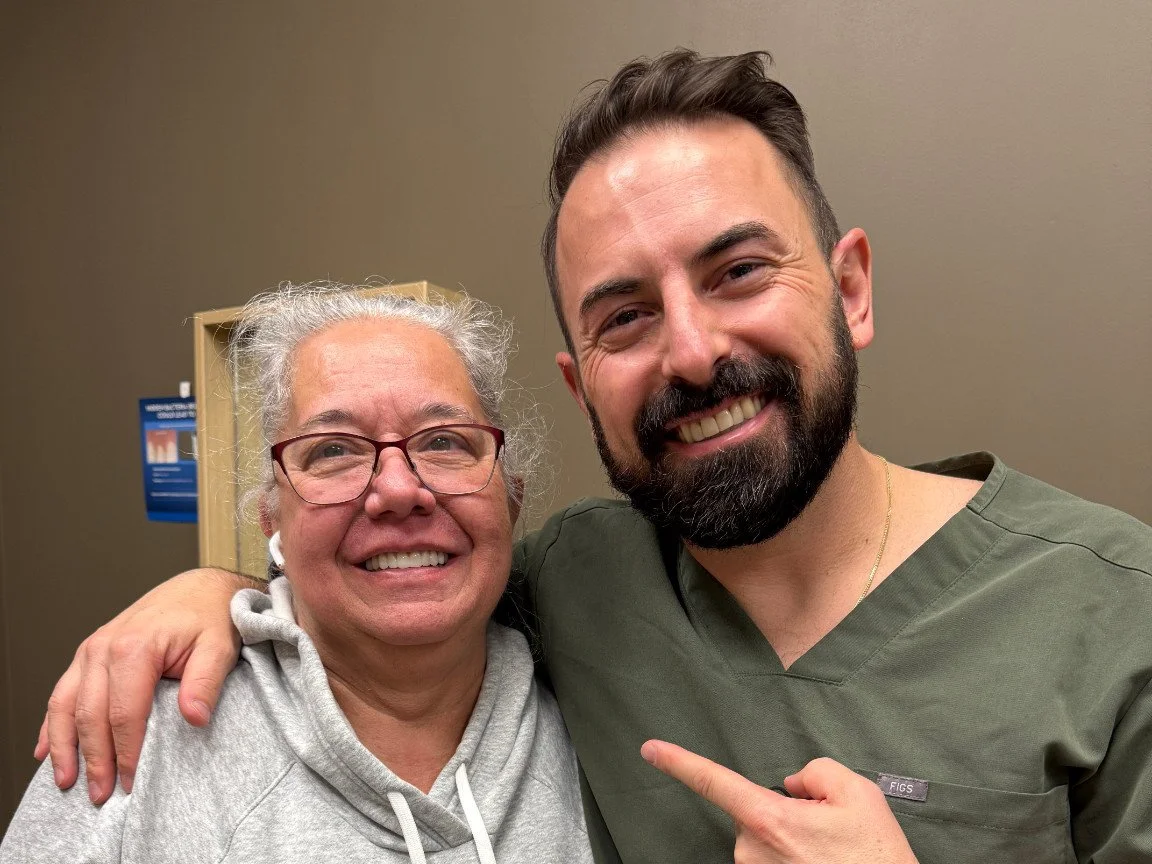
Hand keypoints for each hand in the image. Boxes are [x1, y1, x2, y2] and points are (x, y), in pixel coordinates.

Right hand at [34, 568, 249, 802]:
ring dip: (63, 746)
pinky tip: (45, 748)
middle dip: (93, 759)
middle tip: (99, 795)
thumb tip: (194, 717)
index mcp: (135, 647)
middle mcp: (104, 647)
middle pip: (91, 715)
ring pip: (65, 705)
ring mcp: (92, 649)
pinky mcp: (89, 653)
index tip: (130, 783)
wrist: (200, 588)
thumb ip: (206, 682)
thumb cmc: (210, 616)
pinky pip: (61, 691)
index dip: (125, 752)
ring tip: (67, 780)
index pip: (124, 714)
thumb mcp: (219, 646)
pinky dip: (52, 723)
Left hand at [641, 740, 917, 863]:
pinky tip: (820, 863)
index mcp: (770, 820)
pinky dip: (793, 857)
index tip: (650, 750)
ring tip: (831, 854)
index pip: (714, 781)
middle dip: (786, 812)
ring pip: (765, 838)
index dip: (679, 762)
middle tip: (830, 830)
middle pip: (756, 810)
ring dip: (792, 839)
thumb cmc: (876, 858)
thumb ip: (816, 770)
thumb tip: (793, 783)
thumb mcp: (858, 795)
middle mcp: (753, 850)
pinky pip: (772, 859)